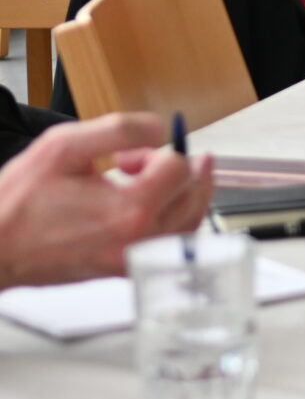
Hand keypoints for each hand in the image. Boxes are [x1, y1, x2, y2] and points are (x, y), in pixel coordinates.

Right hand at [0, 115, 213, 291]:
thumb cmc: (17, 202)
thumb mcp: (63, 147)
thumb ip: (119, 129)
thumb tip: (160, 128)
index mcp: (129, 210)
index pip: (179, 170)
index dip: (161, 151)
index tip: (132, 154)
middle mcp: (137, 241)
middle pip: (192, 199)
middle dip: (185, 171)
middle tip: (177, 155)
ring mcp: (131, 260)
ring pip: (186, 227)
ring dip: (189, 196)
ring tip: (182, 175)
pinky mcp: (120, 270)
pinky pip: (166, 247)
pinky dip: (174, 222)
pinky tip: (162, 205)